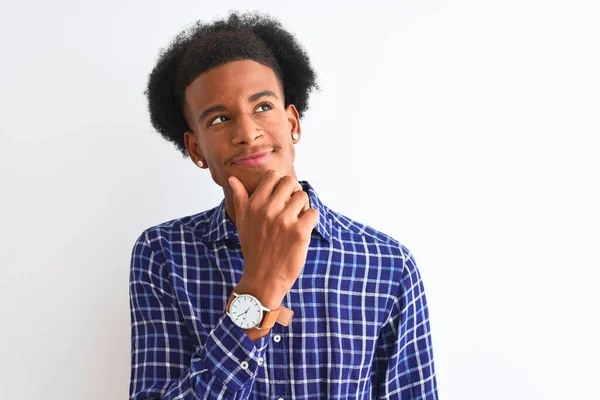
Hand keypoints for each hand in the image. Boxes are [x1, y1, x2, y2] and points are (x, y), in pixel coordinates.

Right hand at [228, 170, 318, 308]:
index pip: (272, 176)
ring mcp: (284, 221)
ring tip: (298, 219)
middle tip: (293, 206)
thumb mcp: (242, 223)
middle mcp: (267, 210)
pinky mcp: (299, 233)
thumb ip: (240, 198)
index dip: (280, 183)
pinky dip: (311, 220)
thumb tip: (233, 178)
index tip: (282, 196)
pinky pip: (313, 213)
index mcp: (253, 205)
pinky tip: (303, 229)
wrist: (262, 279)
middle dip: (294, 192)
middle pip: (290, 182)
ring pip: (303, 196)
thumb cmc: (253, 250)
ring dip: (304, 206)